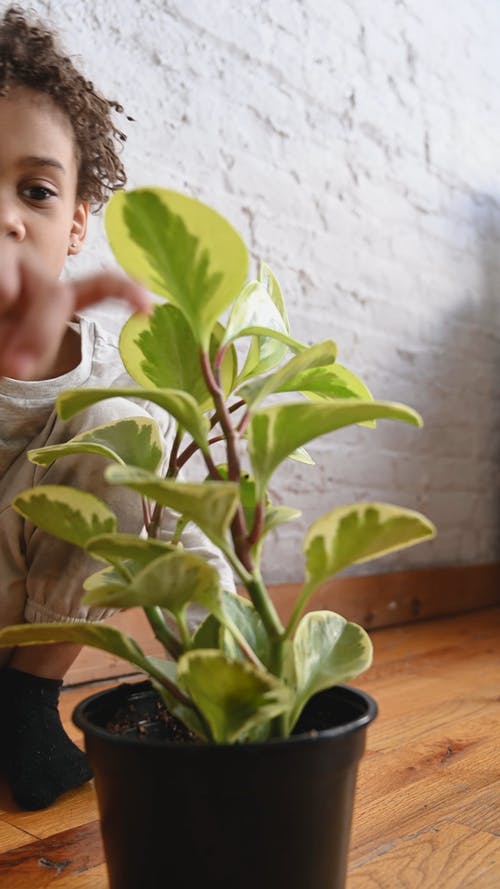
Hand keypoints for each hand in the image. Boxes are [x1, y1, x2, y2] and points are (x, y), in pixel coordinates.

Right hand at [0, 241, 149, 379]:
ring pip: (11, 289)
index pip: (97, 288)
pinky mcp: (0, 258)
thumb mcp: (13, 353)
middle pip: (53, 297)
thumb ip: (26, 348)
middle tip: (15, 368)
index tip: (148, 307)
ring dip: (0, 323)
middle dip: (37, 334)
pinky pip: (1, 289)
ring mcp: (14, 263)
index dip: (123, 291)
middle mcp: (36, 275)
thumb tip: (15, 353)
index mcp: (53, 297)